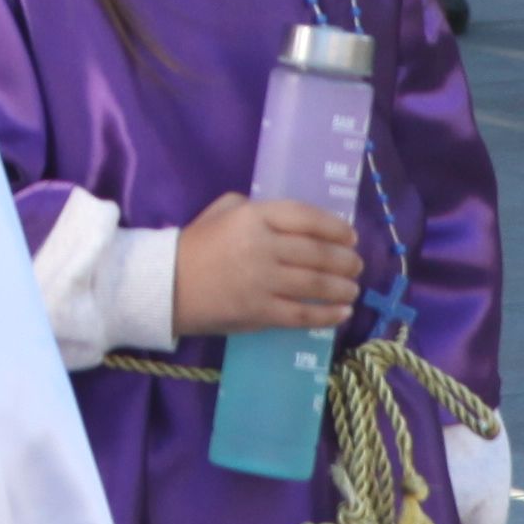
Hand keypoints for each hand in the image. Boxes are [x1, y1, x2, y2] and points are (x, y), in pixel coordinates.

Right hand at [172, 193, 361, 336]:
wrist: (167, 286)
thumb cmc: (196, 244)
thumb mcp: (222, 211)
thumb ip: (257, 208)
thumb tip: (294, 220)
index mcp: (253, 216)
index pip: (306, 218)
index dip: (335, 227)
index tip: (351, 237)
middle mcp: (262, 247)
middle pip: (318, 253)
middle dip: (345, 261)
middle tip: (356, 266)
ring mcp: (262, 281)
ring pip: (316, 284)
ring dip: (342, 287)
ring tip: (352, 289)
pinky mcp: (260, 312)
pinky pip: (303, 314)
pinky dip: (327, 315)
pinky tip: (341, 313)